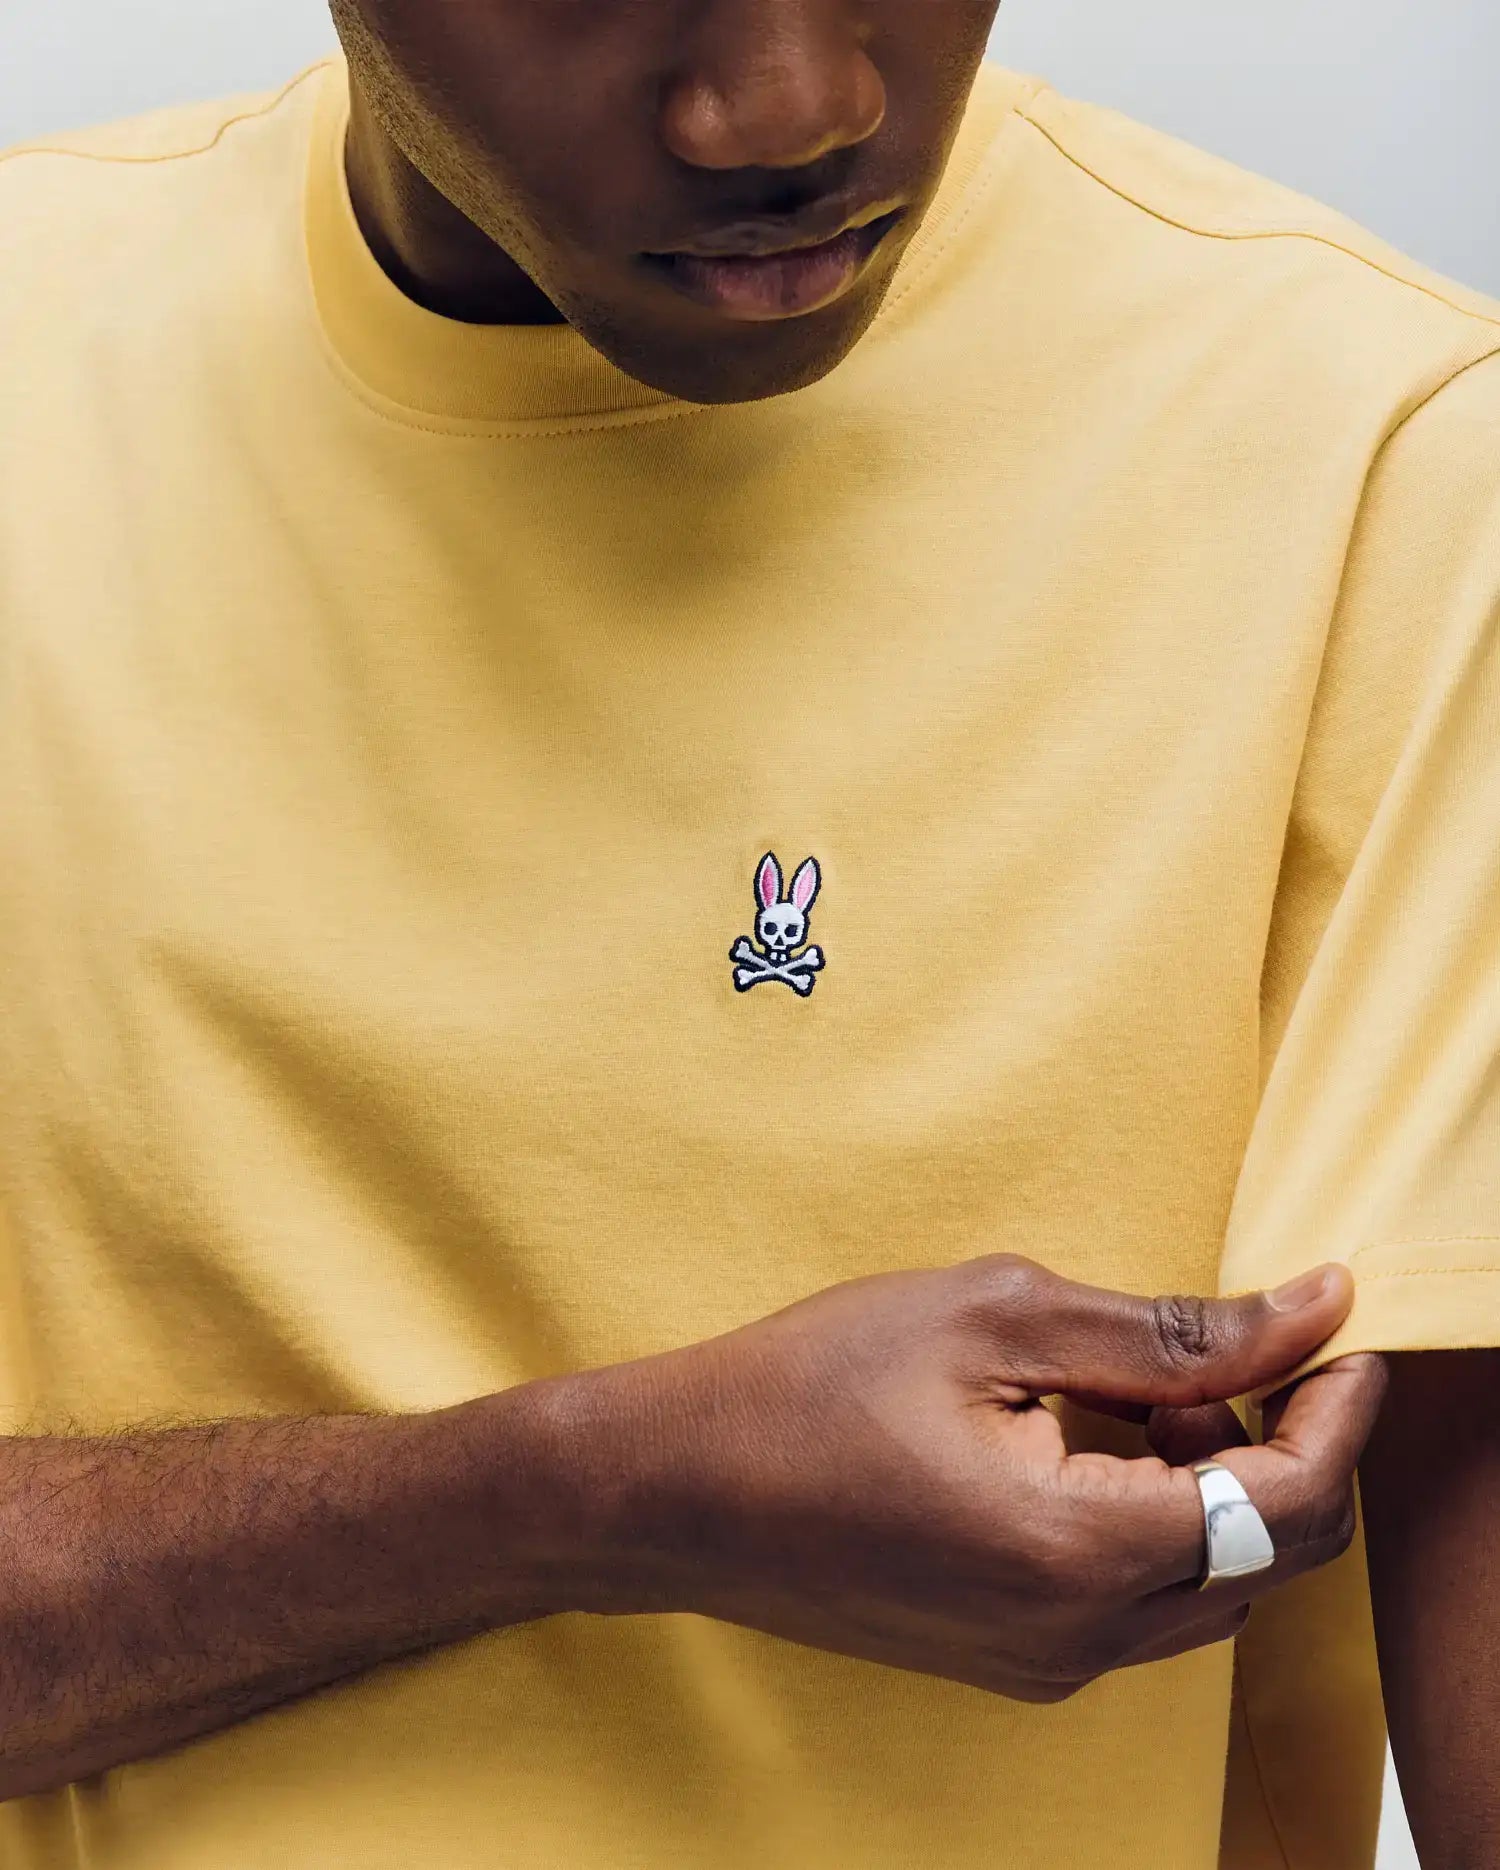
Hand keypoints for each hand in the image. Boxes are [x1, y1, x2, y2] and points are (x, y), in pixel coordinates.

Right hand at [560, 1255, 1384, 1701]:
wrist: (679, 1487)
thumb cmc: (814, 1383)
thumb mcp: (997, 1314)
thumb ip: (1169, 1329)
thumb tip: (1310, 1310)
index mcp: (1078, 1551)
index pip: (1288, 1502)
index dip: (1339, 1409)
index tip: (1343, 1332)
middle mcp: (1077, 1638)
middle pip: (1270, 1560)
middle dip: (1285, 1448)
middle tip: (1232, 1353)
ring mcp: (1043, 1664)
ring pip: (1212, 1588)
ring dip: (1222, 1489)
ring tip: (1149, 1394)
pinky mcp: (1011, 1661)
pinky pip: (1141, 1605)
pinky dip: (1160, 1524)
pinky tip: (1094, 1445)